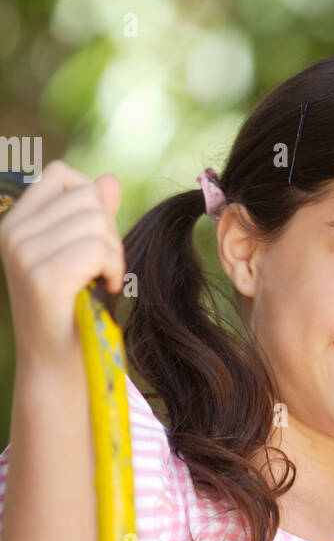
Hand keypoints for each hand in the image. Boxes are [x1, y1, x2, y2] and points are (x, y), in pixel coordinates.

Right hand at [0, 159, 124, 366]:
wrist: (57, 366)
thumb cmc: (73, 310)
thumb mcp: (82, 254)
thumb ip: (94, 216)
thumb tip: (109, 179)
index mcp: (15, 223)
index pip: (61, 175)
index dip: (91, 199)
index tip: (93, 237)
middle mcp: (12, 234)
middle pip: (86, 197)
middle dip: (108, 230)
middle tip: (102, 267)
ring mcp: (24, 254)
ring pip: (95, 222)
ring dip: (113, 253)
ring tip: (101, 279)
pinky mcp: (43, 277)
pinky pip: (97, 249)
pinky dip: (113, 268)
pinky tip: (104, 288)